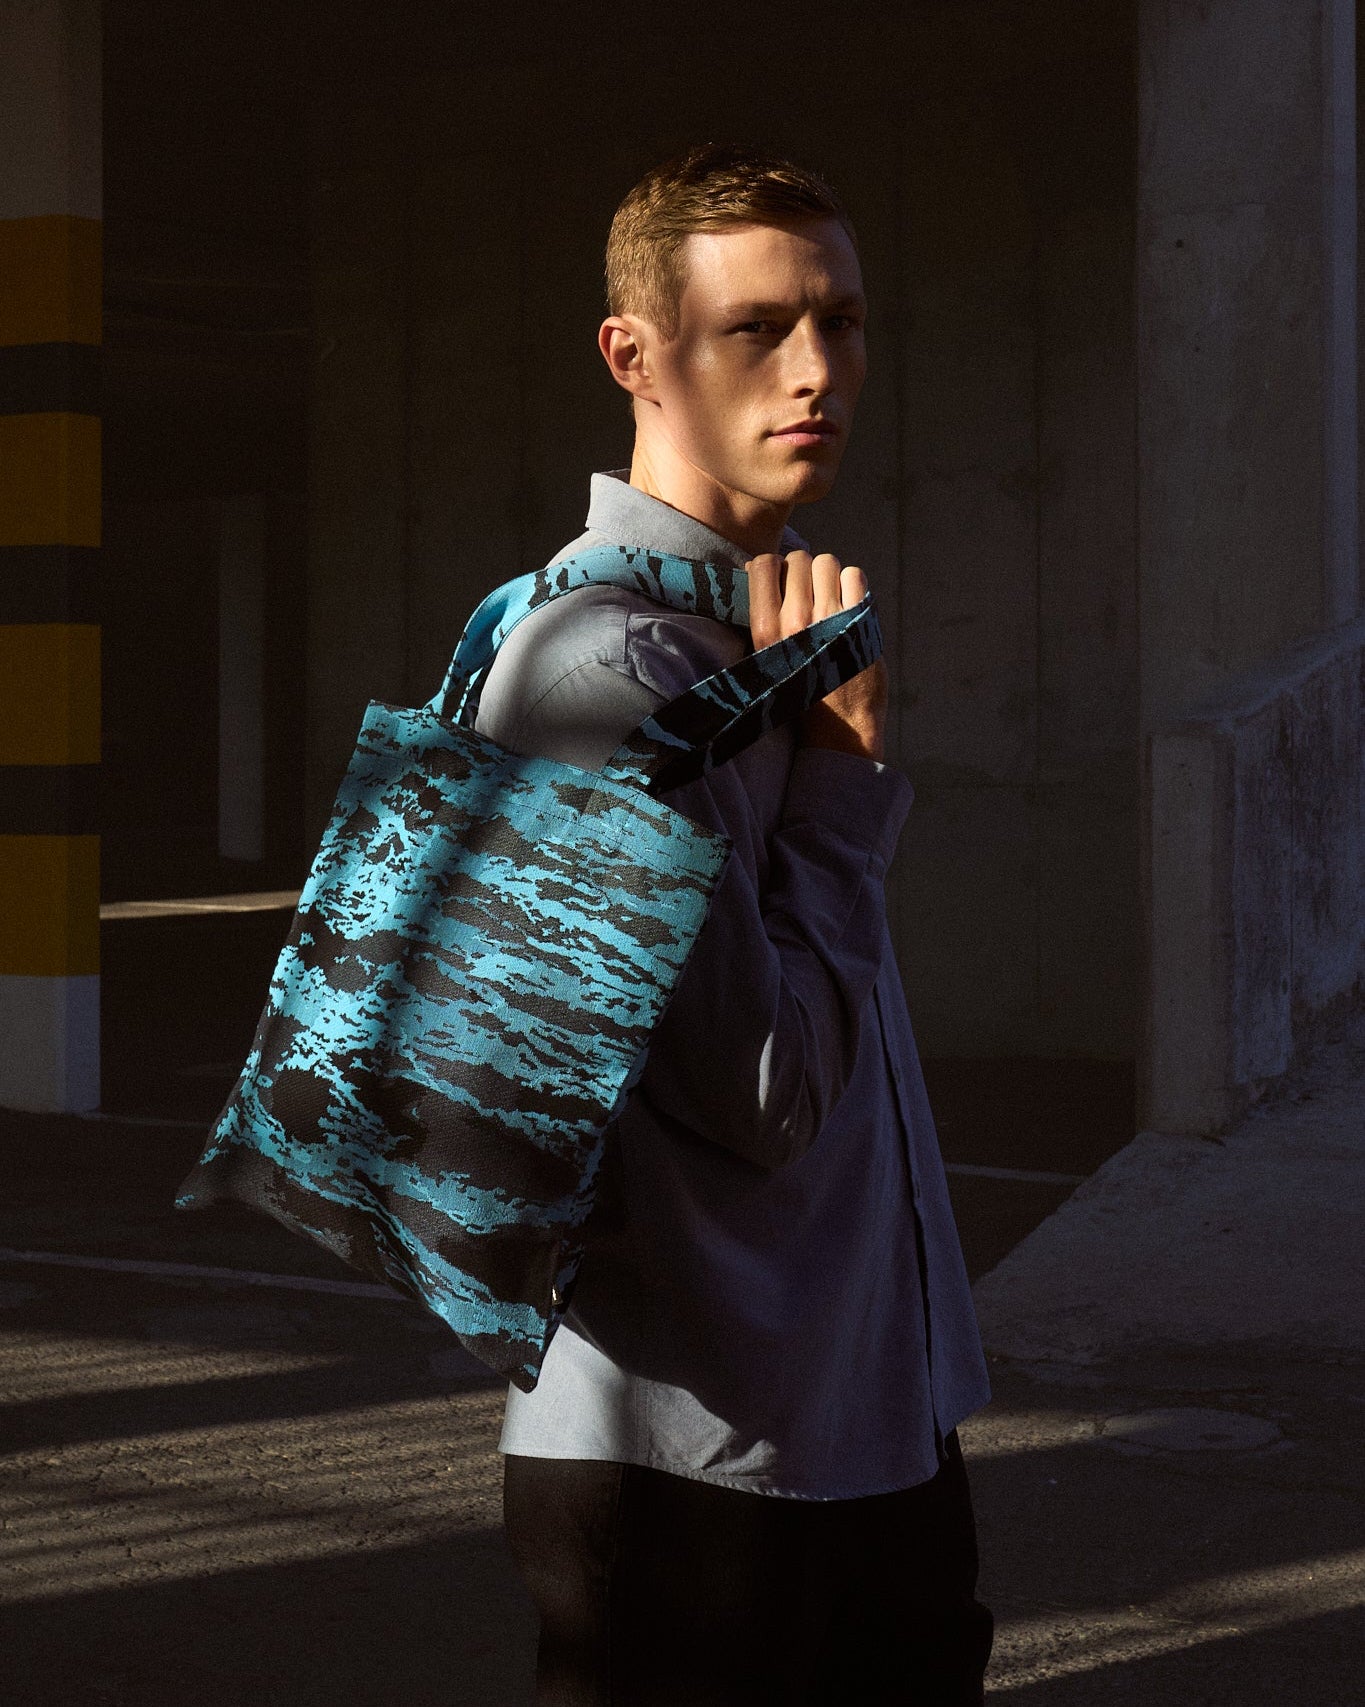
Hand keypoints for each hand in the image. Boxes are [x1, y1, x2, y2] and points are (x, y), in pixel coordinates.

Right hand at [745, 549, 887, 761]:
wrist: (839, 727)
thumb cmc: (801, 689)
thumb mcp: (767, 655)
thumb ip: (763, 614)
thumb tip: (757, 565)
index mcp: (764, 628)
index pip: (764, 564)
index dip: (778, 567)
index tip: (786, 583)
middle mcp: (793, 620)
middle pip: (799, 559)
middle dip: (807, 572)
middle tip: (813, 596)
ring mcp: (827, 618)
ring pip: (827, 562)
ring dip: (832, 577)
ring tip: (832, 603)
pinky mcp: (857, 620)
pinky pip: (854, 575)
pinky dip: (854, 586)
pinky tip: (850, 607)